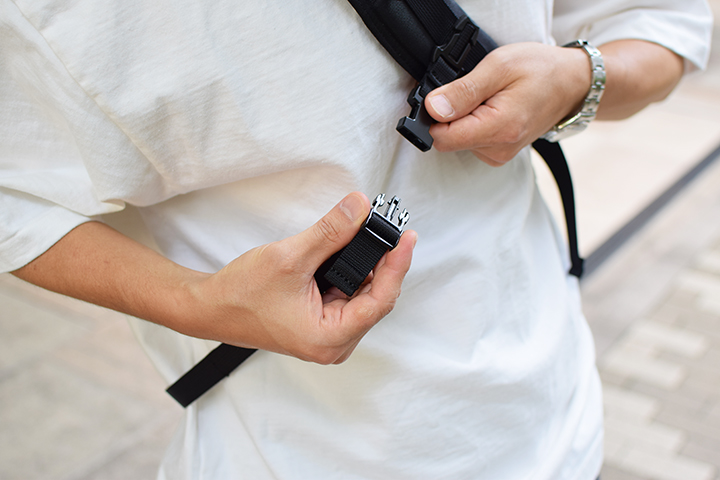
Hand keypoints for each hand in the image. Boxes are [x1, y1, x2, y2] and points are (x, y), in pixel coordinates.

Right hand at [186, 192, 416, 364]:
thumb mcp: (290, 257)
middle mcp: (333, 344)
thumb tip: (358, 209)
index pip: (381, 301)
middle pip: (377, 299)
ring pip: (364, 297)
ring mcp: (328, 336)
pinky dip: (353, 273)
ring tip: (366, 235)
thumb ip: (330, 232)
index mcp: (329, 338)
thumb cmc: (240, 296)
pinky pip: (349, 297)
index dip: (397, 266)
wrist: (211, 308)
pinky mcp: (322, 325)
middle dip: (384, 263)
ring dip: (368, 266)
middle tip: (387, 228)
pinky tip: (350, 252)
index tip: (406, 238)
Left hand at [424, 42, 590, 165]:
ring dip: (466, 117)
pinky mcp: (500, 152)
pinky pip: (472, 140)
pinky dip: (476, 123)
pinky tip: (493, 108)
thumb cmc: (542, 70)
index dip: (436, 116)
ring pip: (459, 140)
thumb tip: (433, 108)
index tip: (447, 96)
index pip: (443, 138)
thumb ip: (463, 91)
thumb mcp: (499, 66)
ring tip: (490, 97)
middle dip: (453, 114)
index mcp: (499, 129)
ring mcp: (500, 154)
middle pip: (449, 139)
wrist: (572, 83)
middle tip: (477, 92)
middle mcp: (499, 149)